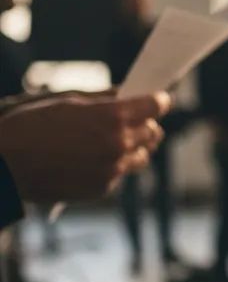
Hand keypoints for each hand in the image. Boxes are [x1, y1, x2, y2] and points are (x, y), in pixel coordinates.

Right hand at [0, 92, 168, 202]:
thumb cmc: (30, 126)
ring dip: (133, 148)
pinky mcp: (103, 188)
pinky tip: (90, 160)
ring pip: (141, 157)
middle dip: (145, 125)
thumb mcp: (66, 101)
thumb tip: (127, 93)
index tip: (159, 100)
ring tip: (111, 142)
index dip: (159, 101)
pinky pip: (120, 174)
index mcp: (112, 116)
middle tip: (134, 121)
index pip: (156, 105)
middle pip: (154, 132)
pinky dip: (112, 166)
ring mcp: (112, 169)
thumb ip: (103, 98)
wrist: (5, 164)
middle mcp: (118, 143)